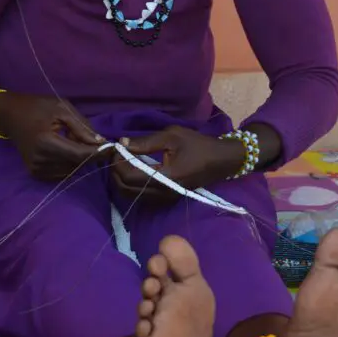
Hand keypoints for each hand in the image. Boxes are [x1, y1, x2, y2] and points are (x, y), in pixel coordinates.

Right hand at [0, 91, 104, 180]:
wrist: (10, 115)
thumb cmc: (37, 107)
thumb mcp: (62, 108)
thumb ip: (82, 127)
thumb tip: (101, 143)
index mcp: (46, 142)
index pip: (80, 155)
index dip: (99, 153)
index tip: (113, 148)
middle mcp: (40, 160)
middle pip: (77, 164)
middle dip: (89, 154)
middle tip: (92, 139)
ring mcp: (36, 169)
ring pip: (71, 170)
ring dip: (79, 158)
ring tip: (72, 140)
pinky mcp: (35, 174)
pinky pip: (62, 172)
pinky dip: (69, 162)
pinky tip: (64, 148)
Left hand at [110, 125, 245, 203]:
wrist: (221, 161)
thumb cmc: (198, 145)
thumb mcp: (172, 136)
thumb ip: (145, 142)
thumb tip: (122, 143)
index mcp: (165, 176)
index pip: (129, 175)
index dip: (118, 162)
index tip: (116, 148)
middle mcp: (163, 192)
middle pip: (126, 189)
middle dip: (116, 172)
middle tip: (117, 154)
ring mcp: (165, 199)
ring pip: (131, 195)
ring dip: (121, 180)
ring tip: (123, 161)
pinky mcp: (167, 200)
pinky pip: (141, 196)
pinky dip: (131, 186)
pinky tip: (133, 171)